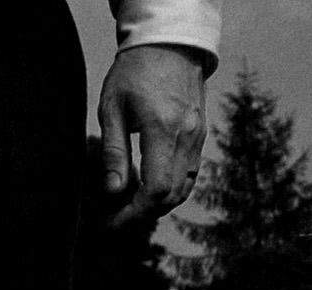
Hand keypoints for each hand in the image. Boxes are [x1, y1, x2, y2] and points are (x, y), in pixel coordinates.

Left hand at [98, 44, 208, 228]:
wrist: (170, 46)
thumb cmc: (134, 74)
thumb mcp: (112, 110)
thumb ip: (114, 153)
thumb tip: (112, 192)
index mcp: (163, 130)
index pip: (155, 189)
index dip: (133, 213)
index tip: (111, 221)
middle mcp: (187, 137)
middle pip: (171, 195)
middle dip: (142, 214)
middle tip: (114, 217)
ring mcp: (198, 137)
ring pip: (183, 188)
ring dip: (157, 205)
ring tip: (127, 206)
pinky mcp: (200, 135)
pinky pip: (189, 174)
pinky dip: (170, 189)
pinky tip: (147, 189)